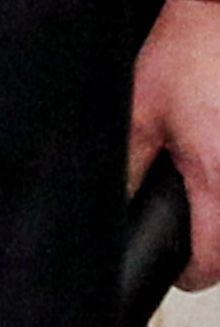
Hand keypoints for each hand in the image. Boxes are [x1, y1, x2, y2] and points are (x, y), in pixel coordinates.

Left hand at [134, 0, 219, 292]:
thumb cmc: (190, 55)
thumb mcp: (140, 112)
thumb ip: (130, 165)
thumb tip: (117, 204)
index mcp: (218, 180)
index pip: (210, 262)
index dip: (186, 271)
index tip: (176, 268)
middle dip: (212, 246)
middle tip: (192, 230)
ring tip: (205, 192)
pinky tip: (216, 160)